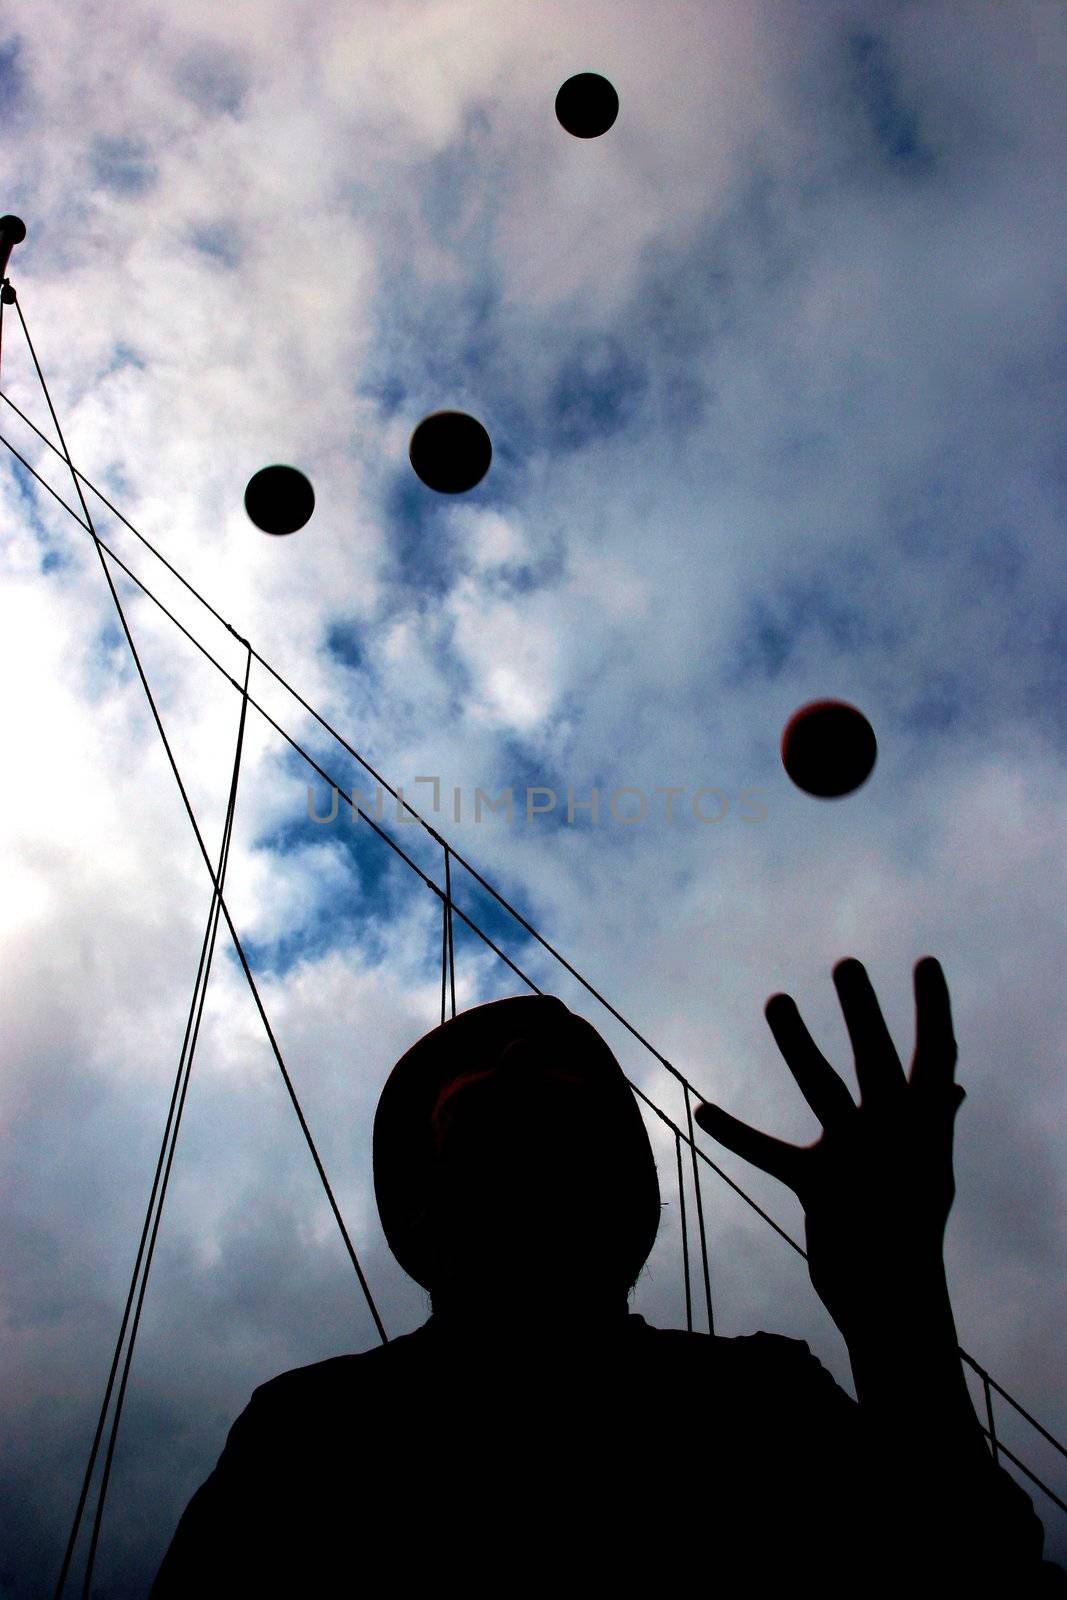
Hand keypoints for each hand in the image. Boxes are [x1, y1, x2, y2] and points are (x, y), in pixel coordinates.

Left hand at [693, 957, 966, 1334]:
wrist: (898, 1303)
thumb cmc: (913, 1229)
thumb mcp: (933, 1173)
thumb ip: (936, 1125)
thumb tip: (953, 1087)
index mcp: (926, 1128)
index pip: (937, 1057)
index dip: (934, 1009)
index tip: (926, 963)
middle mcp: (897, 1136)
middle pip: (878, 1060)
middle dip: (862, 1012)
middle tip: (846, 963)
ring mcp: (859, 1160)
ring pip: (824, 1088)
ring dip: (798, 1042)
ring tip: (777, 999)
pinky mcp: (820, 1188)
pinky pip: (770, 1153)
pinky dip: (735, 1132)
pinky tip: (702, 1111)